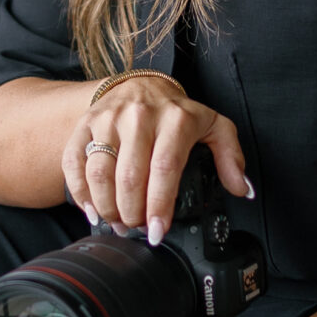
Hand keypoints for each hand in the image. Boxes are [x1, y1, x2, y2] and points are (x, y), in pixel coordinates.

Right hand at [62, 76, 251, 241]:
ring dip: (106, 207)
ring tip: (117, 223)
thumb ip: (230, 156)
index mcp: (175, 119)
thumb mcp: (213, 126)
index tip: (157, 230)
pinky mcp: (85, 124)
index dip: (159, 205)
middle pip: (130, 176)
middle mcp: (139, 116)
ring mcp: (108, 119)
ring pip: (100, 172)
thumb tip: (241, 189)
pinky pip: (75, 162)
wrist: (141, 85)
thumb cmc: (178, 113)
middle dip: (132, 213)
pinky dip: (80, 192)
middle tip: (137, 229)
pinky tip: (92, 210)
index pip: (165, 168)